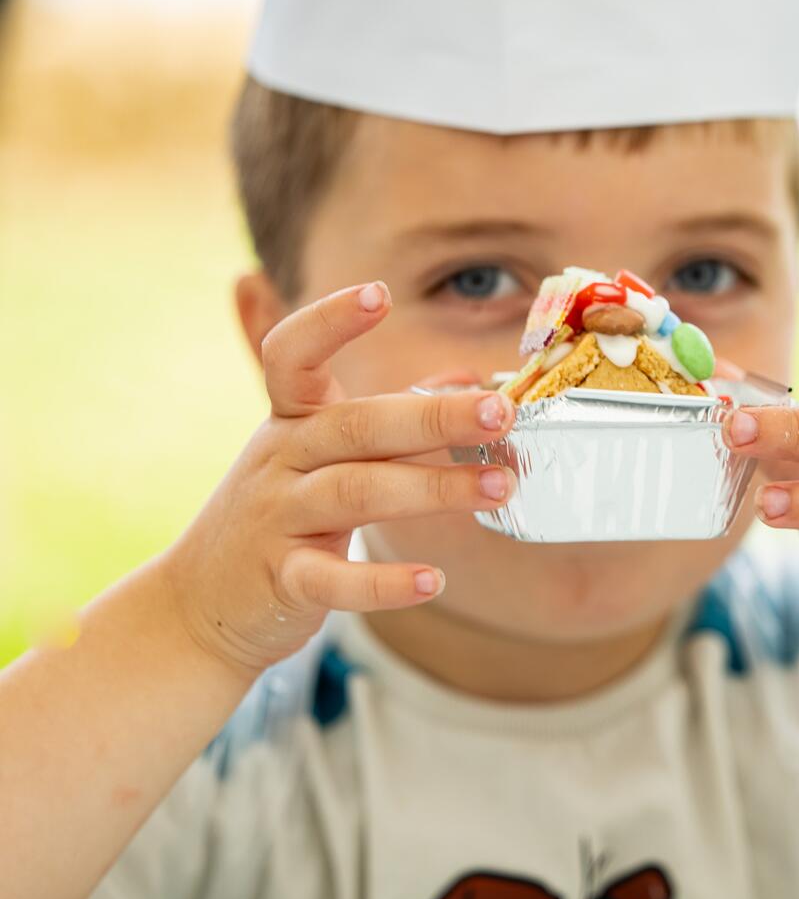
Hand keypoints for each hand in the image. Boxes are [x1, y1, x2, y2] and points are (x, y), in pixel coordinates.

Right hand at [160, 281, 516, 678]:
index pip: (294, 356)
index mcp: (291, 421)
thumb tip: (464, 379)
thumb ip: (391, 414)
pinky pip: (333, 579)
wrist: (198, 605)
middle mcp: (280, 459)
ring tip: (499, 486)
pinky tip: (434, 581)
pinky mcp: (282, 580)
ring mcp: (277, 519)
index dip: (330, 321)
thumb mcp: (321, 454)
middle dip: (432, 417)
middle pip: (355, 426)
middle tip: (500, 412)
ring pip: (355, 492)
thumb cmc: (279, 513)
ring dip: (433, 488)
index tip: (379, 292)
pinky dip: (383, 582)